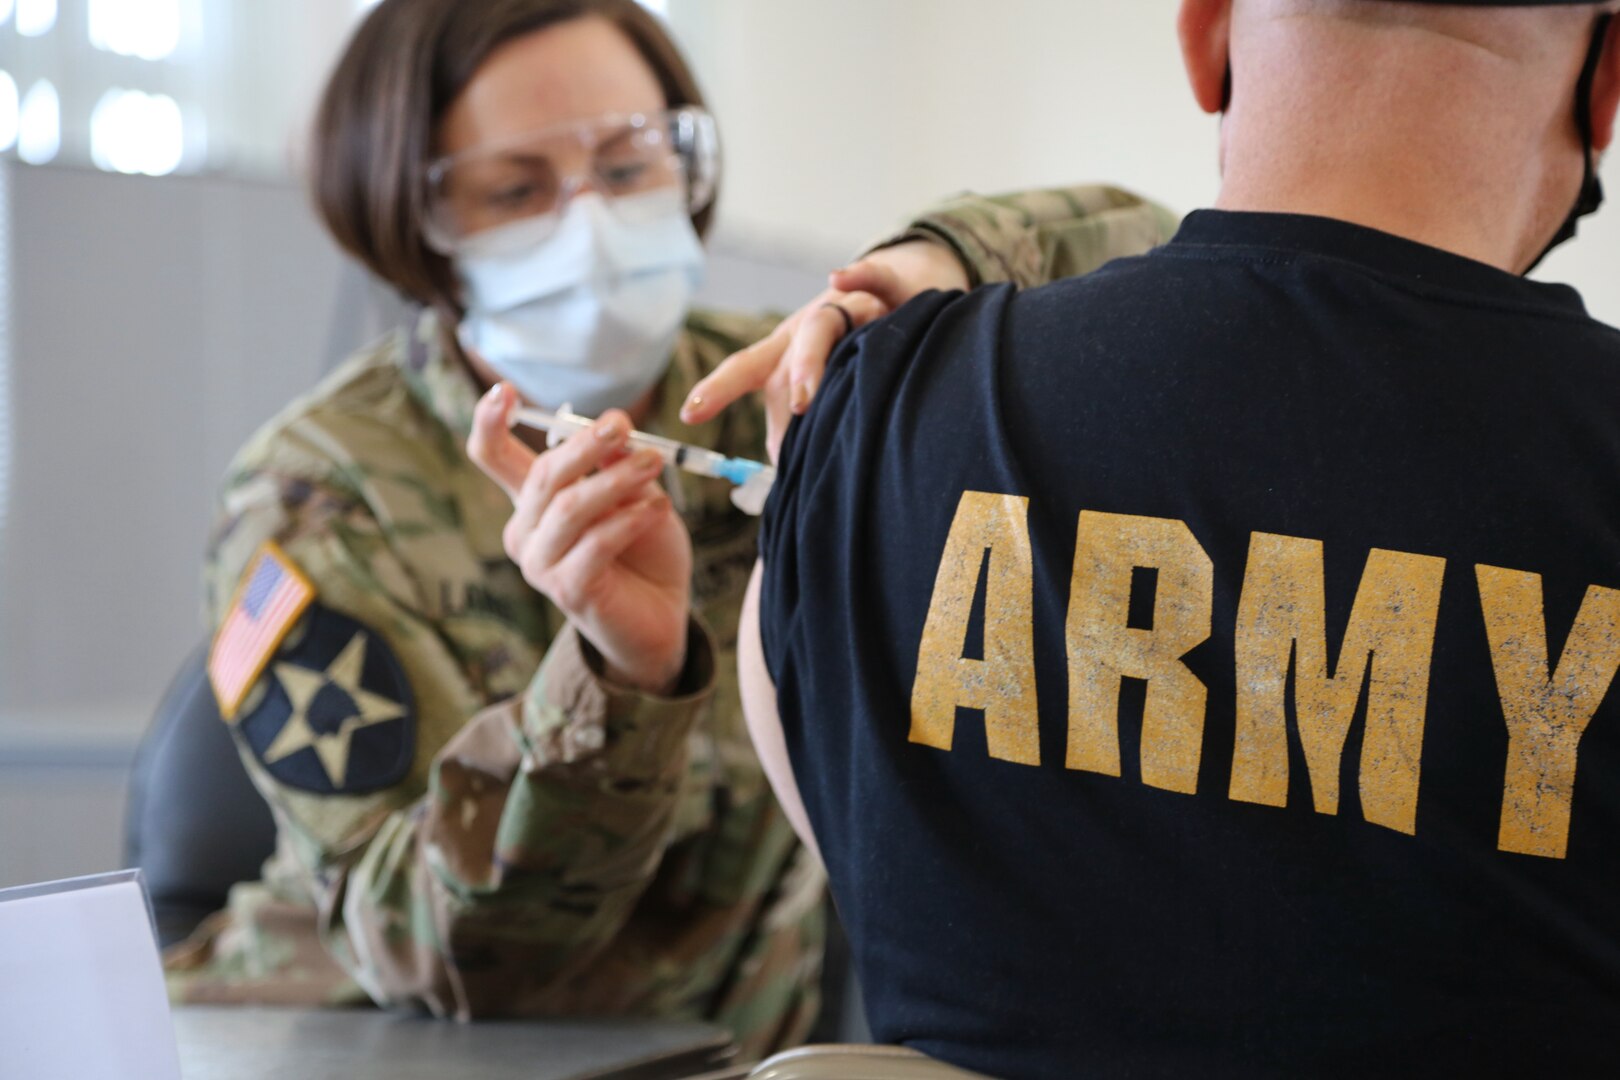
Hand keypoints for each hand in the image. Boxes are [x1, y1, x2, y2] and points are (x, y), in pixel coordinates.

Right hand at [467, 383, 691, 694]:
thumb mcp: (634, 493)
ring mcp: (540, 563)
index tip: (503, 390)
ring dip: (615, 480)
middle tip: (623, 425)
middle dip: (583, 445)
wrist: (662, 613)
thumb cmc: (644, 547)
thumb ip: (616, 466)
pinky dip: (630, 520)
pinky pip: (596, 543)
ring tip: (655, 464)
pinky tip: (659, 509)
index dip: (490, 422)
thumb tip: (612, 431)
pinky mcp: (566, 590)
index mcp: (532, 500)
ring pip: (570, 508)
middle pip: (541, 475)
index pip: (492, 456)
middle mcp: (526, 530)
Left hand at [678, 239, 970, 460]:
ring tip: (804, 398)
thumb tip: (784, 470)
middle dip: (777, 400)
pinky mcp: (886, 292)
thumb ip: (801, 421)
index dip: (716, 390)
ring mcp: (843, 309)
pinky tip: (840, 276)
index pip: (743, 371)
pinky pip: (874, 280)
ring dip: (807, 361)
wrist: (897, 297)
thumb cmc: (851, 353)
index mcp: (783, 353)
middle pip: (781, 360)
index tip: (689, 413)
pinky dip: (859, 275)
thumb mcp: (822, 383)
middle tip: (782, 447)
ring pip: (819, 329)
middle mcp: (804, 329)